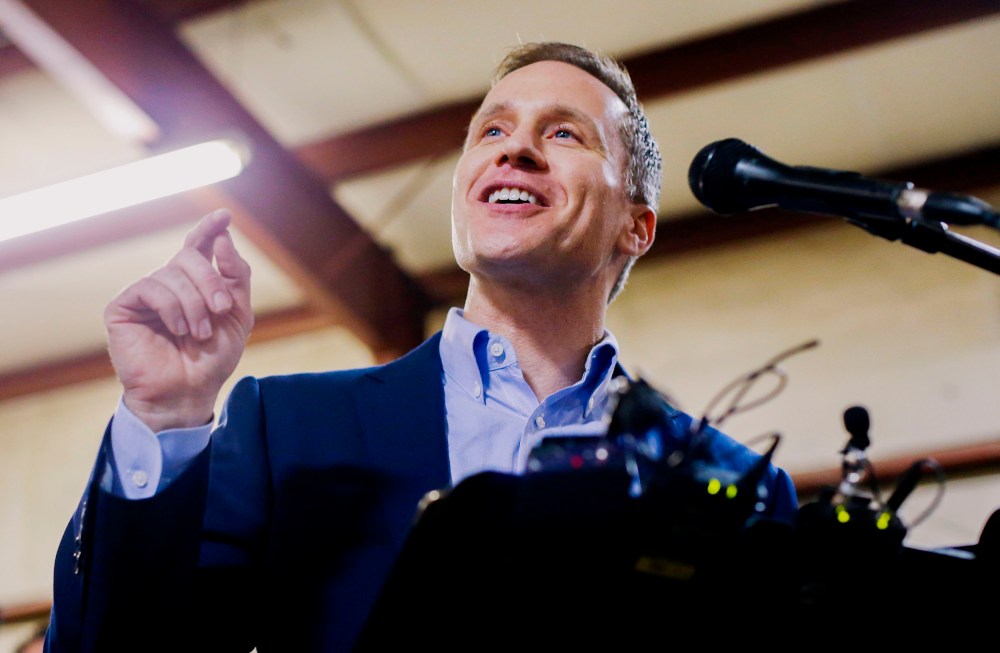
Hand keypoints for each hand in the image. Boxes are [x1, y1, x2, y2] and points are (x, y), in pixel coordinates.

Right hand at [105, 209, 253, 431]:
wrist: (189, 391)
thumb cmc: (212, 358)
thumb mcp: (238, 314)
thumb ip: (236, 275)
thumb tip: (223, 238)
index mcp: (194, 283)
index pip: (198, 246)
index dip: (208, 229)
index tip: (224, 215)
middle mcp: (168, 283)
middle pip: (189, 257)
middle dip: (211, 282)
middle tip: (222, 310)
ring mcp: (144, 294)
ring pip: (172, 275)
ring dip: (194, 305)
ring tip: (198, 333)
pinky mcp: (122, 307)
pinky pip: (150, 288)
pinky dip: (171, 308)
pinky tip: (178, 330)